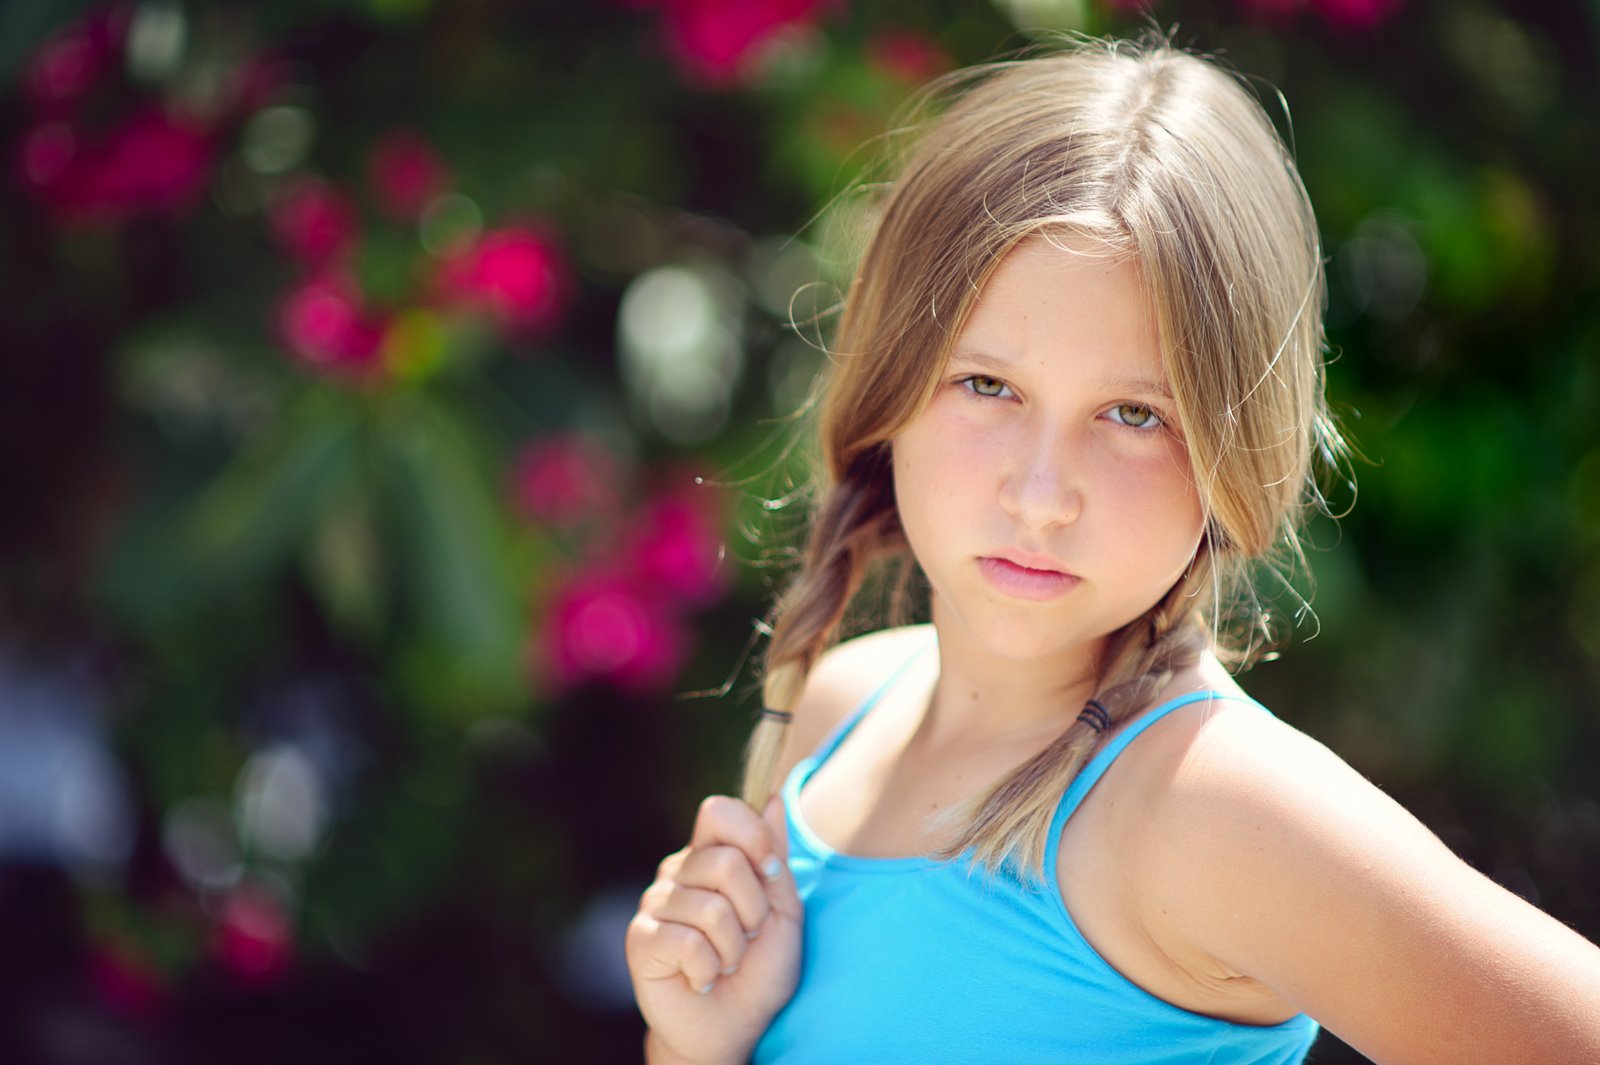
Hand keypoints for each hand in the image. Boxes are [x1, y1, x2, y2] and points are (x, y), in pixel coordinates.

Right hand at [627, 794, 802, 1064]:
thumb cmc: (758, 970)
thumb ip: (775, 856)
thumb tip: (775, 798)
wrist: (733, 1028)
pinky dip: (708, 968)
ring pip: (712, 908)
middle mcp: (678, 872)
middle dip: (754, 909)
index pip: (721, 812)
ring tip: (725, 963)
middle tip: (748, 937)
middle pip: (725, 862)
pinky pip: (688, 941)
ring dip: (734, 948)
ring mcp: (655, 903)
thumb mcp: (783, 912)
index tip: (772, 872)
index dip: (753, 837)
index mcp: (710, 856)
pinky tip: (701, 977)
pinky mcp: (640, 939)